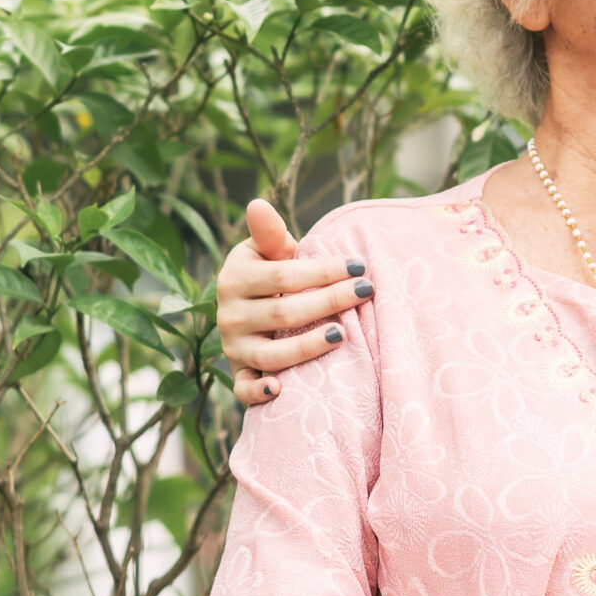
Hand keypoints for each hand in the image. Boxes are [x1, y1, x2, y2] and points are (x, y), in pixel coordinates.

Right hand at [218, 198, 372, 404]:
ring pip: (270, 354)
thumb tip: (257, 203)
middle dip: (328, 302)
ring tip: (342, 335)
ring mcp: (233, 348)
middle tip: (366, 292)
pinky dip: (258, 392)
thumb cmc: (271, 274)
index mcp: (234, 279)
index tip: (359, 266)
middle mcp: (229, 315)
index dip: (323, 271)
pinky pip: (243, 390)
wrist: (250, 309)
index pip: (283, 276)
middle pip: (284, 313)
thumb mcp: (268, 251)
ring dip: (306, 347)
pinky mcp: (239, 375)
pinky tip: (280, 389)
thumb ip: (269, 233)